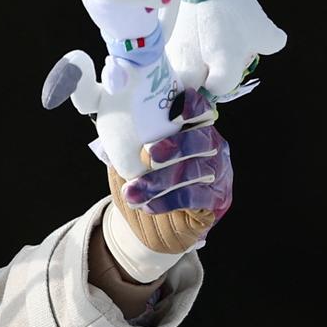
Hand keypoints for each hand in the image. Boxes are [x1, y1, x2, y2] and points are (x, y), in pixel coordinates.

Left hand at [102, 89, 233, 281]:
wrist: (155, 219)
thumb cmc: (145, 178)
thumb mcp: (133, 156)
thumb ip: (127, 141)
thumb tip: (107, 131)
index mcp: (193, 127)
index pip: (202, 110)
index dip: (194, 107)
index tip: (175, 110)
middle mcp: (212, 146)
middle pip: (203, 139)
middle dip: (176, 145)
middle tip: (149, 154)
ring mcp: (218, 173)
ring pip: (196, 171)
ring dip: (161, 181)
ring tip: (133, 191)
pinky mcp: (217, 199)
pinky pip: (196, 197)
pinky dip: (168, 201)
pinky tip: (148, 205)